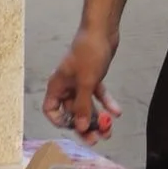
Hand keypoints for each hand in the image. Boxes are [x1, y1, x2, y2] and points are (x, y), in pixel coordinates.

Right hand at [43, 26, 122, 144]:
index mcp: (58, 85)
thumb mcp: (86, 82)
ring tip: (109, 131)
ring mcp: (80, 81)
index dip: (60, 121)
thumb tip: (80, 127)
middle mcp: (67, 85)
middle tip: (97, 139)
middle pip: (71, 112)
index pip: (51, 109)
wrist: (103, 30)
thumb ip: (82, 106)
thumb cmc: (89, 52)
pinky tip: (116, 112)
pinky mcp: (93, 77)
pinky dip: (106, 103)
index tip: (75, 126)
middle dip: (83, 125)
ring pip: (86, 105)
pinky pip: (97, 95)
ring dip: (97, 118)